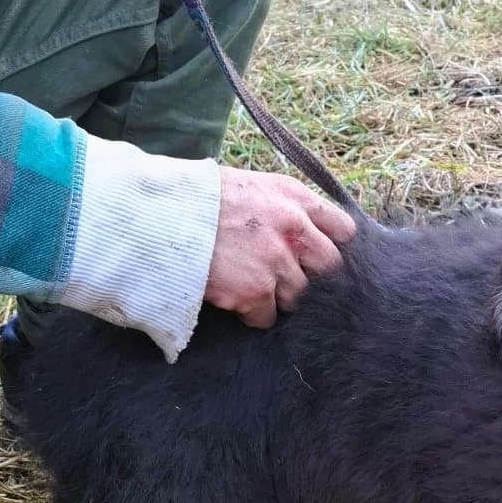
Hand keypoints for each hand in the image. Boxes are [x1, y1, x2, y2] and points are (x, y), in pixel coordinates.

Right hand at [204, 167, 355, 328]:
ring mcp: (276, 262)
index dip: (332, 244)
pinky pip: (267, 317)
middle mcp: (294, 229)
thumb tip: (306, 230)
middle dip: (311, 275)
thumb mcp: (250, 186)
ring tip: (251, 282)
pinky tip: (233, 296)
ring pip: (298, 296)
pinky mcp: (255, 292)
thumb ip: (284, 207)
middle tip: (285, 275)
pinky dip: (252, 313)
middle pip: (329, 268)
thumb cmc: (198, 198)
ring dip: (279, 296)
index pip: (343, 229)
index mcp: (294, 198)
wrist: (158, 215)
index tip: (317, 254)